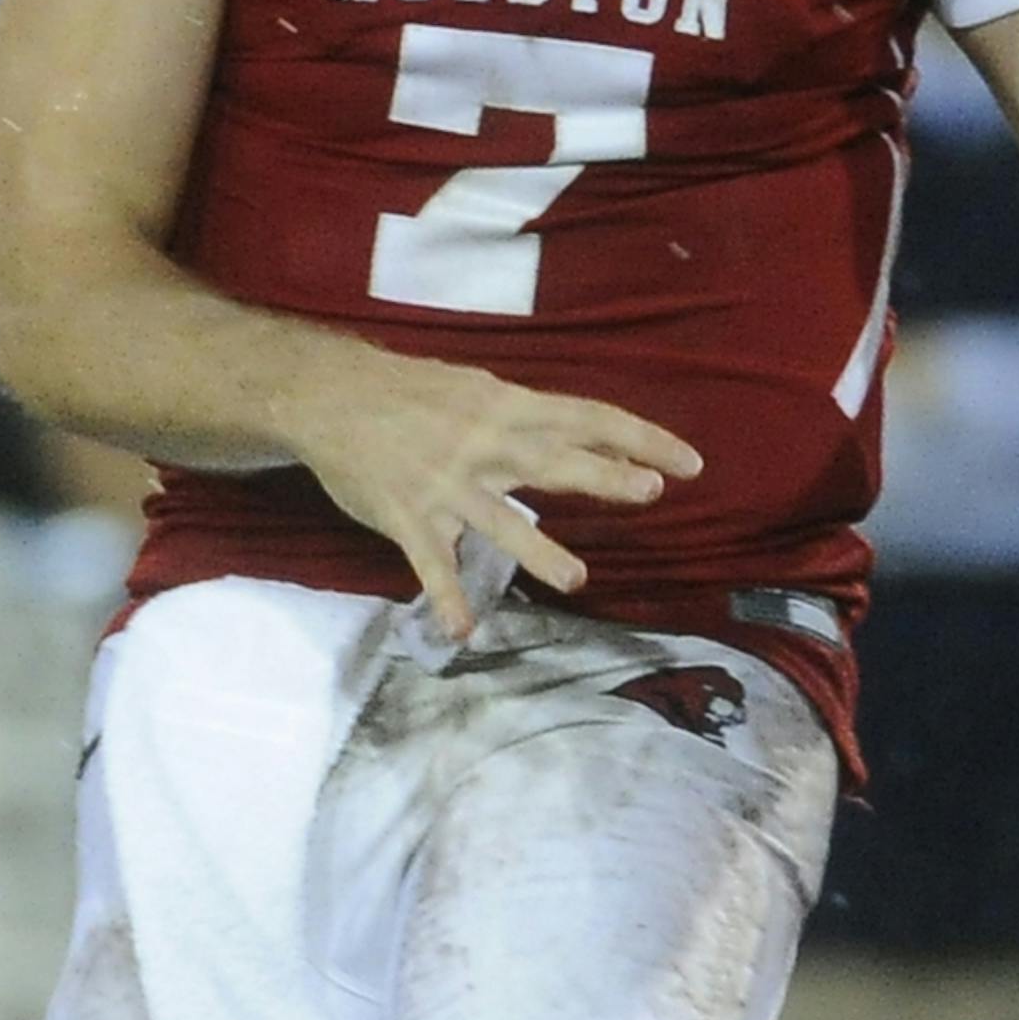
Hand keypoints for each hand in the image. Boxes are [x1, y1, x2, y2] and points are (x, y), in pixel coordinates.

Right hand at [295, 362, 702, 640]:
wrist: (330, 395)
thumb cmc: (409, 393)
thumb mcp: (476, 390)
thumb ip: (527, 419)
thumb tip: (588, 438)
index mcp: (505, 407)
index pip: (586, 418)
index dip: (638, 438)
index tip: (688, 462)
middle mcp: (483, 443)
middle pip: (551, 459)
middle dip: (602, 476)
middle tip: (650, 493)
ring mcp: (445, 484)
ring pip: (498, 519)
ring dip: (537, 548)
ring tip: (576, 577)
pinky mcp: (408, 517)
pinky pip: (431, 563)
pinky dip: (446, 595)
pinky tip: (463, 629)